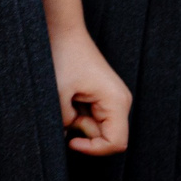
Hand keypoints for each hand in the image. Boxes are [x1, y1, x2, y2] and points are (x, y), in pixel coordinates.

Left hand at [51, 25, 130, 157]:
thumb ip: (65, 120)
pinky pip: (91, 113)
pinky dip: (77, 111)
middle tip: (64, 110)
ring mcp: (113, 98)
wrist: (63, 31)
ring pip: (96, 124)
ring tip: (65, 98)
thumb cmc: (62, 57)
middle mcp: (121, 102)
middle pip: (106, 135)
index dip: (94, 149)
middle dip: (82, 129)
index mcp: (117, 102)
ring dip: (77, 119)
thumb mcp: (59, 93)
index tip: (70, 141)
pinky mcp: (103, 94)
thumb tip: (69, 135)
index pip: (116, 143)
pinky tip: (68, 95)